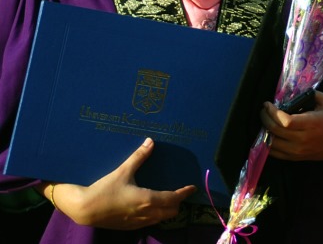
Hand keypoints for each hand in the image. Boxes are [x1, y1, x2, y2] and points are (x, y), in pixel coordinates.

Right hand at [41, 138, 195, 228]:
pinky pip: (150, 223)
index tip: (192, 188)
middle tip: (179, 193)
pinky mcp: (129, 227)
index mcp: (148, 199)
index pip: (174, 198)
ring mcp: (138, 223)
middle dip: (178, 203)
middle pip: (172, 212)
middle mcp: (146, 213)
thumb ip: (139, 156)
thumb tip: (150, 141)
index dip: (185, 193)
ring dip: (167, 210)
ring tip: (167, 200)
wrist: (85, 209)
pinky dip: (155, 216)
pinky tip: (150, 208)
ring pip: (161, 219)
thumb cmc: (104, 189)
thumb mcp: (123, 171)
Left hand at [261, 91, 322, 160]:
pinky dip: (267, 142)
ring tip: (265, 120)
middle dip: (264, 118)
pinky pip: (274, 153)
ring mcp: (297, 151)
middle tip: (263, 110)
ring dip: (264, 130)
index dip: (272, 113)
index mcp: (311, 124)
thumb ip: (311, 94)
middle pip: (275, 130)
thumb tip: (292, 92)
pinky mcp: (294, 158)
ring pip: (271, 142)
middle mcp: (302, 139)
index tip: (267, 104)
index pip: (285, 121)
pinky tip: (268, 133)